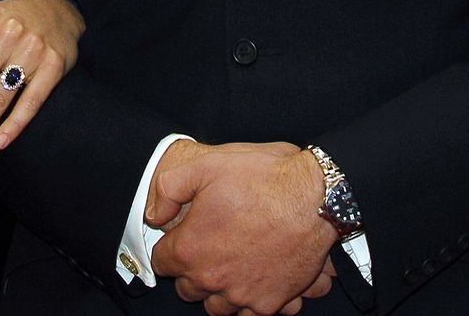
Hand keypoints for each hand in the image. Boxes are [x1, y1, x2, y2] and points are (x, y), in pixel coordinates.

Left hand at [148, 142, 337, 314]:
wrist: (313, 198)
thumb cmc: (260, 179)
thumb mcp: (204, 166)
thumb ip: (168, 190)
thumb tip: (154, 214)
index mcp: (192, 249)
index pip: (162, 262)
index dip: (169, 246)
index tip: (180, 236)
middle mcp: (214, 280)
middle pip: (188, 289)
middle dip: (191, 270)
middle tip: (205, 246)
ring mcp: (245, 296)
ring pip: (218, 308)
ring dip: (218, 290)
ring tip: (229, 264)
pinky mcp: (273, 303)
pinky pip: (251, 315)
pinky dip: (250, 301)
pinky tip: (255, 277)